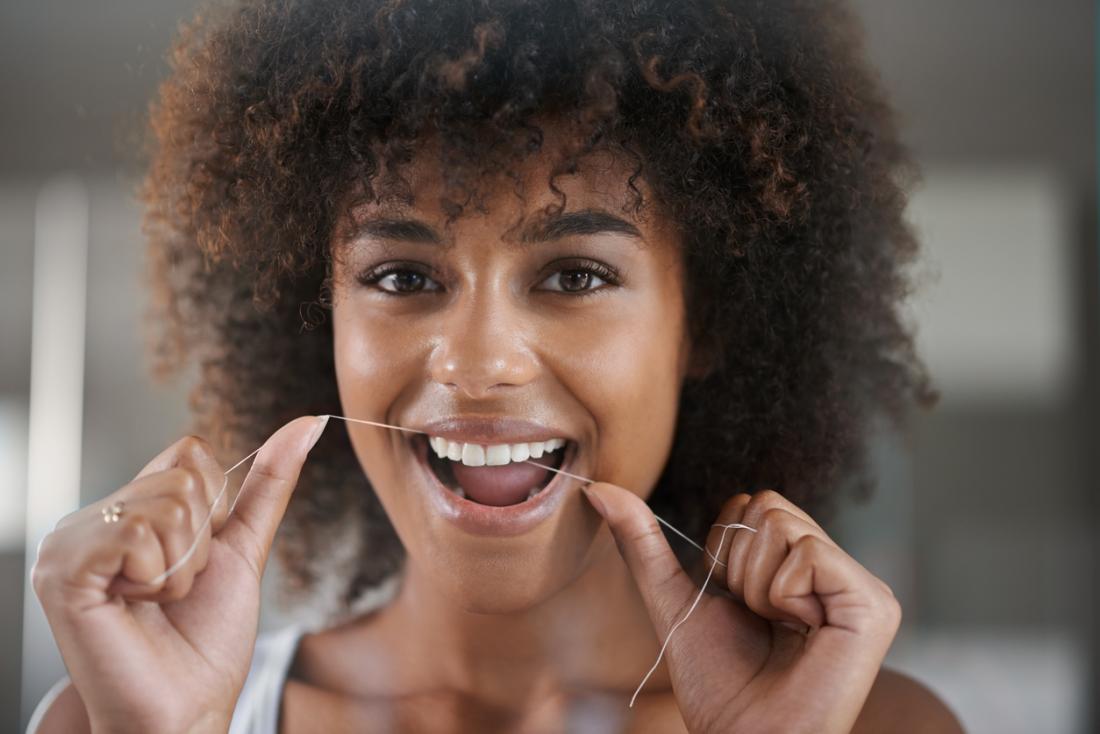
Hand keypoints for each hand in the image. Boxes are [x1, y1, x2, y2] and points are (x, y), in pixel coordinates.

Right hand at [31, 415, 326, 733]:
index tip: (195, 561)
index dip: (214, 509)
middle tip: (173, 590)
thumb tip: (307, 424)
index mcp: (127, 511)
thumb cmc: (206, 640)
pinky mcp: (63, 570)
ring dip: (182, 564)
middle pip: (183, 476)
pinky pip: (138, 534)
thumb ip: (269, 484)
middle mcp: (90, 520)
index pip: (190, 453)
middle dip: (201, 541)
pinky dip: (157, 576)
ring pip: (168, 504)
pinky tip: (133, 608)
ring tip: (155, 602)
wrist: (186, 706)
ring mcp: (69, 543)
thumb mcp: (243, 548)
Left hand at [582, 484, 900, 733]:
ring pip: (783, 524)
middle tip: (757, 618)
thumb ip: (642, 542)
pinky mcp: (875, 605)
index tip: (735, 603)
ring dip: (757, 584)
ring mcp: (861, 586)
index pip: (752, 503)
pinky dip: (782, 595)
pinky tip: (799, 634)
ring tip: (777, 629)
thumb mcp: (673, 597)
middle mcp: (836, 570)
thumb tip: (598, 487)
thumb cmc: (717, 684)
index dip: (725, 550)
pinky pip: (808, 553)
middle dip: (738, 563)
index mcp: (800, 567)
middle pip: (766, 504)